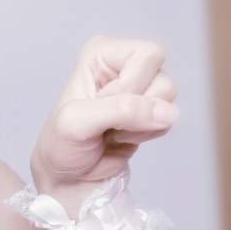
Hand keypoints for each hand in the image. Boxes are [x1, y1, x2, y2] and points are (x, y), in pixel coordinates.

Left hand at [30, 36, 178, 208]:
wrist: (68, 177)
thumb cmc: (62, 145)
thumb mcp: (78, 123)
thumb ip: (121, 110)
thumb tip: (168, 112)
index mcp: (101, 52)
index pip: (145, 56)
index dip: (128, 87)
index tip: (100, 105)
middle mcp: (123, 64)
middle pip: (163, 76)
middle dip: (138, 106)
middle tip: (108, 121)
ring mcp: (139, 88)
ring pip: (169, 98)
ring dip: (140, 124)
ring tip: (112, 130)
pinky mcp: (150, 112)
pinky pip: (168, 120)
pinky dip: (146, 134)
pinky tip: (122, 137)